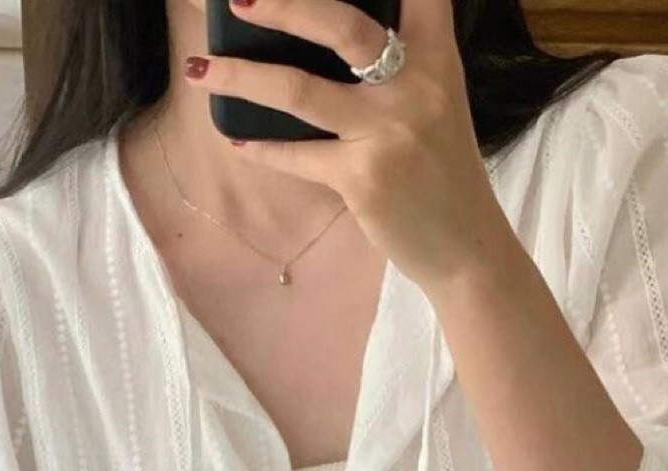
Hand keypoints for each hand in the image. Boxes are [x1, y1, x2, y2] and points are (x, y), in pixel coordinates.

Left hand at [183, 0, 509, 291]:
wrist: (466, 249)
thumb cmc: (442, 171)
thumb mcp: (436, 102)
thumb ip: (400, 64)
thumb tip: (323, 36)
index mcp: (436, 57)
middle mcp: (413, 86)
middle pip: (340, 25)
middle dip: (282, 5)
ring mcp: (386, 133)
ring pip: (300, 91)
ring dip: (242, 78)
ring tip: (201, 69)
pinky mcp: (362, 180)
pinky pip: (298, 157)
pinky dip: (263, 150)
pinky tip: (237, 141)